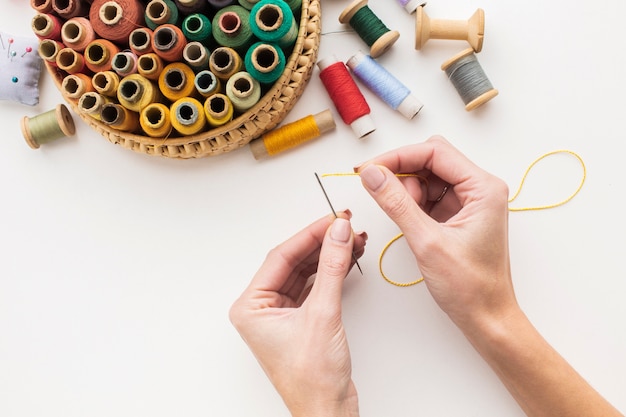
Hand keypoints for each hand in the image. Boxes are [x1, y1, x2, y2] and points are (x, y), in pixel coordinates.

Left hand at [229, 212, 365, 416]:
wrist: (328, 411)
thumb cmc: (312, 379)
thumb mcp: (323, 314)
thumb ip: (331, 268)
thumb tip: (337, 234)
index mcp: (251, 306)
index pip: (281, 257)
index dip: (309, 235)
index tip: (332, 220)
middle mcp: (262, 308)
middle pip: (293, 261)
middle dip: (322, 243)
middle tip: (344, 226)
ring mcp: (282, 313)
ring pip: (306, 272)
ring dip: (329, 256)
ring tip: (352, 239)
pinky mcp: (302, 319)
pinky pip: (315, 285)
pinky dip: (332, 272)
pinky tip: (347, 258)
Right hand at [356, 136, 516, 332]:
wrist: (486, 318)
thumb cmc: (471, 286)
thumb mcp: (426, 241)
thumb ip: (396, 203)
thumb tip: (372, 175)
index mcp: (483, 188)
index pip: (435, 152)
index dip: (398, 157)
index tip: (369, 169)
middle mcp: (479, 189)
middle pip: (431, 160)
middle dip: (402, 173)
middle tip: (377, 188)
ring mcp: (468, 202)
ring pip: (427, 177)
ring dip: (407, 191)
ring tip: (406, 219)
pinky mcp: (457, 215)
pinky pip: (428, 196)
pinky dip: (412, 204)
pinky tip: (410, 222)